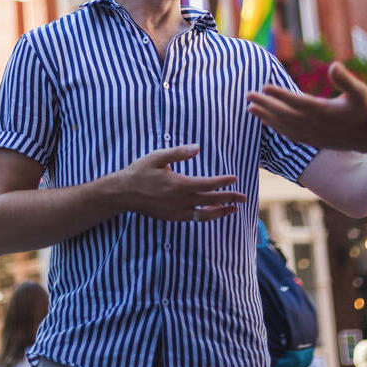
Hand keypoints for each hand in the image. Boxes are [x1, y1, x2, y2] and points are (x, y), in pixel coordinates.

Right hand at [116, 144, 246, 221]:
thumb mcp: (158, 157)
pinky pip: (193, 218)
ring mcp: (176, 212)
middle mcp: (179, 201)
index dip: (222, 182)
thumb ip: (179, 152)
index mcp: (178, 185)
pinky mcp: (171, 217)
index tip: (234, 178)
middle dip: (229, 198)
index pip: (207, 184)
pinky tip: (212, 213)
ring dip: (221, 212)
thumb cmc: (140, 172)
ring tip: (233, 209)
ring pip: (204, 214)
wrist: (123, 193)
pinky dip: (206, 216)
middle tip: (243, 197)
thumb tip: (197, 148)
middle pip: (210, 201)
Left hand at [247, 62, 366, 151]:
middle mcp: (315, 125)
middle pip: (284, 114)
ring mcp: (313, 135)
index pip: (296, 102)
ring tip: (250, 108)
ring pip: (284, 127)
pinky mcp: (314, 141)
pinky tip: (267, 123)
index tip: (264, 86)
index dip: (279, 95)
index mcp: (324, 112)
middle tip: (248, 95)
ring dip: (266, 117)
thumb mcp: (360, 92)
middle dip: (265, 105)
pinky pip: (290, 135)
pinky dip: (276, 129)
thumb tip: (334, 64)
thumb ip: (345, 80)